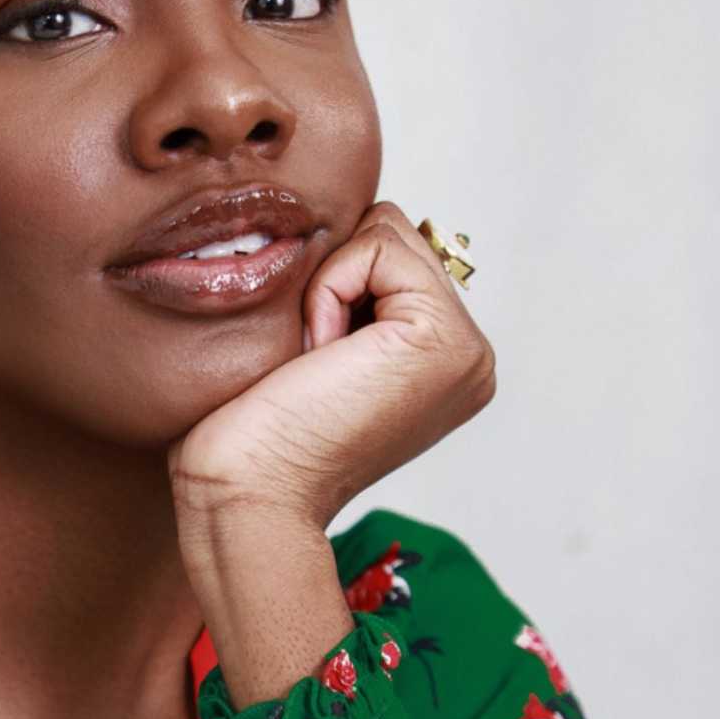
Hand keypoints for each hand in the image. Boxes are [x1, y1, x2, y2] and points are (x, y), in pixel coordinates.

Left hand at [166, 201, 496, 531]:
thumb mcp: (313, 345)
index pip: (392, 255)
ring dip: (329, 285)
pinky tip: (320, 355)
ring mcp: (468, 351)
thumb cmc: (255, 434)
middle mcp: (470, 358)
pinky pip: (377, 246)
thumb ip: (353, 293)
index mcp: (445, 362)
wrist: (248, 493)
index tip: (312, 361)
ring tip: (317, 360)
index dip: (332, 283)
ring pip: (387, 232)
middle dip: (335, 278)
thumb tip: (351, 225)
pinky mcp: (444, 339)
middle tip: (313, 360)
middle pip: (395, 234)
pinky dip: (328, 289)